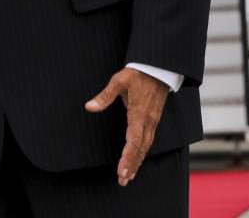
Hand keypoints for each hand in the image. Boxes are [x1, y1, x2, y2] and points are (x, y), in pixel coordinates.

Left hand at [85, 68, 169, 186]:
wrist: (158, 68)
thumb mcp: (119, 81)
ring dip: (137, 162)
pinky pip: (148, 141)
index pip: (134, 140)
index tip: (121, 170)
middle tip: (123, 180)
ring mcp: (152, 122)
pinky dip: (142, 153)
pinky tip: (137, 160)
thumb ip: (104, 96)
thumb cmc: (138, 74)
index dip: (127, 157)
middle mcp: (148, 121)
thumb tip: (89, 107)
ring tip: (128, 177)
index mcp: (139, 114)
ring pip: (145, 147)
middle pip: (140, 148)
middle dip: (132, 165)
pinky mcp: (153, 121)